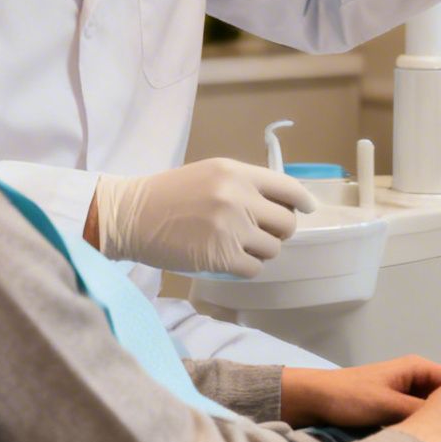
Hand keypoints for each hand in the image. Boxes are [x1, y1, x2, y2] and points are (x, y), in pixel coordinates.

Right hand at [92, 158, 316, 275]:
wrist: (132, 216)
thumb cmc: (169, 193)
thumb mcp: (210, 173)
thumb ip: (244, 184)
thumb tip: (279, 204)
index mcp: (237, 173)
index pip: (288, 188)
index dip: (303, 202)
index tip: (308, 209)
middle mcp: (239, 198)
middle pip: (287, 223)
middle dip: (278, 231)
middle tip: (260, 233)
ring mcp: (232, 229)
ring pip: (273, 249)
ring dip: (260, 251)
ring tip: (237, 246)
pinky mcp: (221, 258)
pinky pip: (254, 268)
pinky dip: (245, 268)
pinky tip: (228, 261)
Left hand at [281, 356, 440, 428]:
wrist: (317, 400)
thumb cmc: (349, 396)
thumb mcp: (388, 406)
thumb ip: (419, 412)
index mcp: (416, 367)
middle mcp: (415, 377)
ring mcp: (407, 392)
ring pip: (434, 407)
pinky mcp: (398, 406)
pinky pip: (420, 415)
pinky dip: (427, 424)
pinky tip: (433, 437)